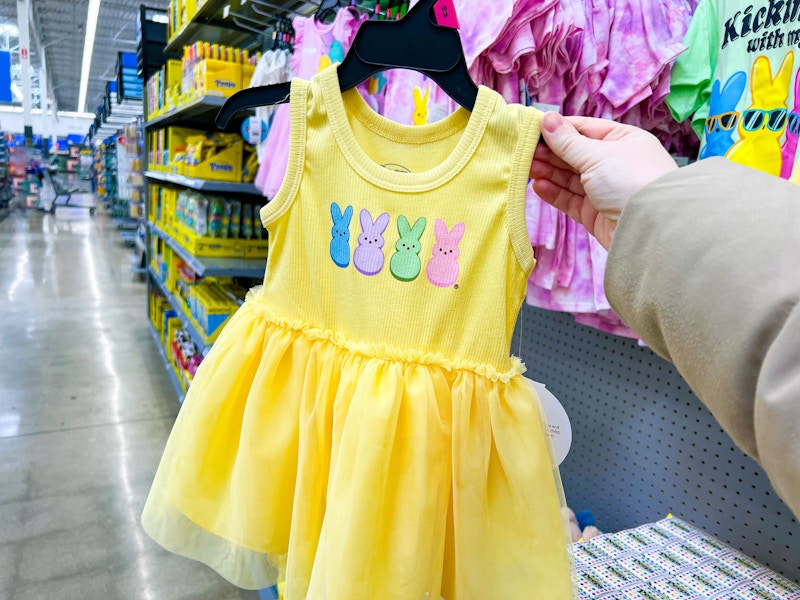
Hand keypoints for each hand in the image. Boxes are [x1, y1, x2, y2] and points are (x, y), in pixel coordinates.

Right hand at [530, 113, 677, 249]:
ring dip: (549, 172)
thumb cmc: (631, 180)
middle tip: (524, 150)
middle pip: (575, 154)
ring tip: (526, 167)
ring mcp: (605, 190)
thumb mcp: (597, 154)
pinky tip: (538, 186)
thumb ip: (567, 141)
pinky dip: (554, 192)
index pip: (584, 129)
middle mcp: (614, 164)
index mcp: (622, 140)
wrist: (652, 228)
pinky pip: (571, 200)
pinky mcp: (595, 213)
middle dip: (550, 152)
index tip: (532, 129)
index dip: (558, 129)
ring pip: (570, 178)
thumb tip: (546, 119)